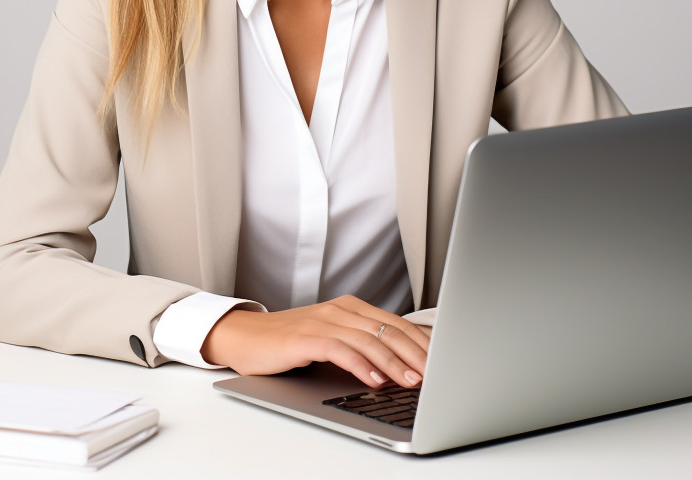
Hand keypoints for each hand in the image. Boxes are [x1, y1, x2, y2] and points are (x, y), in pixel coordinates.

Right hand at [200, 295, 429, 388]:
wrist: (246, 337)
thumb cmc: (291, 343)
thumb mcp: (333, 340)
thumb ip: (363, 346)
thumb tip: (404, 367)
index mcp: (352, 308)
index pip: (396, 324)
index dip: (422, 344)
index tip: (445, 363)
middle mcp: (341, 310)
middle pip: (388, 330)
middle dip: (417, 354)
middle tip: (439, 376)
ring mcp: (323, 321)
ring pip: (368, 340)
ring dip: (394, 363)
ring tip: (413, 382)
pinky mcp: (306, 337)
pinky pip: (340, 350)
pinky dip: (361, 366)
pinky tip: (375, 381)